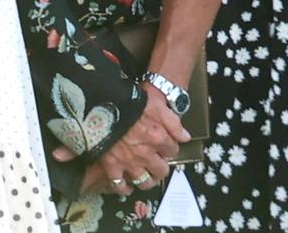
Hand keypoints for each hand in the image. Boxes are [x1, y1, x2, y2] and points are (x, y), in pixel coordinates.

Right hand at [53, 86, 189, 196]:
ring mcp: (128, 162)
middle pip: (161, 170)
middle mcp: (145, 154)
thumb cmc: (130, 100)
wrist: (102, 103)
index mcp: (158, 138)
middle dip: (161, 166)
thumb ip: (173, 121)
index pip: (173, 150)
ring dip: (147, 180)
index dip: (170, 147)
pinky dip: (125, 187)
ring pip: (144, 182)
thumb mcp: (156, 103)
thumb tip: (185, 137)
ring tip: (146, 175)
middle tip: (157, 161)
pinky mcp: (112, 166)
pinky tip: (127, 184)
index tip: (166, 144)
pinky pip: (120, 185)